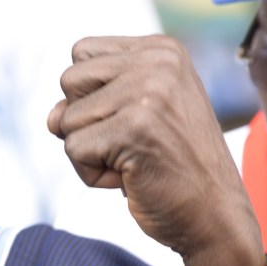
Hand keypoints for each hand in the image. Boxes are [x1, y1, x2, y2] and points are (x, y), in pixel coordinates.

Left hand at [48, 35, 261, 265]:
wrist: (214, 216)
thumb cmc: (170, 167)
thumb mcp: (134, 114)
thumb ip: (88, 101)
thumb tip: (52, 118)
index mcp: (162, 50)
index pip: (81, 53)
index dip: (92, 96)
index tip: (134, 119)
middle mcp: (158, 62)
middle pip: (69, 81)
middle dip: (87, 121)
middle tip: (133, 143)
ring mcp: (148, 93)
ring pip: (66, 118)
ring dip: (90, 150)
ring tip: (135, 160)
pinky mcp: (134, 129)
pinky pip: (73, 149)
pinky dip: (92, 174)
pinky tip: (132, 177)